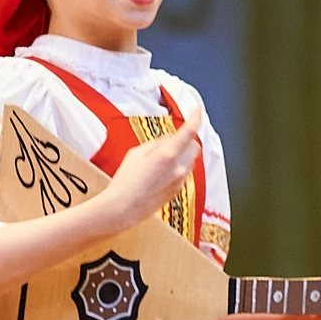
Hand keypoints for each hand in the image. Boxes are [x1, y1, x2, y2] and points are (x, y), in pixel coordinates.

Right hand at [97, 111, 202, 230]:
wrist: (123, 208)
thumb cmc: (125, 180)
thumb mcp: (136, 154)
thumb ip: (156, 143)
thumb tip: (168, 140)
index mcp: (167, 154)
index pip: (189, 131)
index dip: (195, 118)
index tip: (197, 111)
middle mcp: (178, 168)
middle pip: (195, 146)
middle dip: (188, 140)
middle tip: (173, 139)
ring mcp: (179, 181)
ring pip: (190, 161)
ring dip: (182, 154)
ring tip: (161, 158)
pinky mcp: (177, 192)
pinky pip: (183, 174)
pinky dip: (177, 168)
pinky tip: (159, 173)